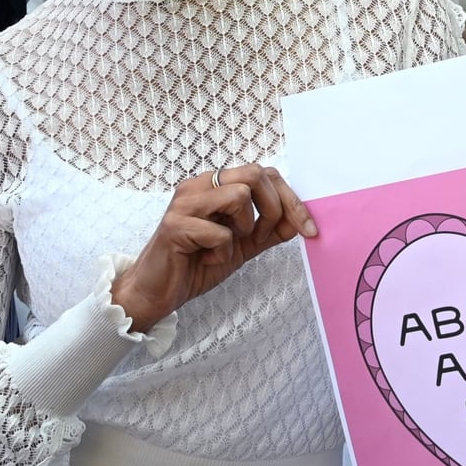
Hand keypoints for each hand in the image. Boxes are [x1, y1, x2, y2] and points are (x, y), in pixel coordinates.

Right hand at [111, 164, 319, 332]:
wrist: (156, 292)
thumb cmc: (194, 265)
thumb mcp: (241, 247)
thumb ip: (268, 232)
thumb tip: (299, 222)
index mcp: (216, 184)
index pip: (265, 174)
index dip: (292, 200)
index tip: (309, 229)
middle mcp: (200, 185)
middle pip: (256, 174)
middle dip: (272, 210)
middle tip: (260, 239)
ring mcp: (185, 203)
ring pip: (238, 196)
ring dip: (245, 229)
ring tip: (229, 246)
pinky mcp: (175, 225)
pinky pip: (219, 232)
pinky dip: (221, 252)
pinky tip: (206, 260)